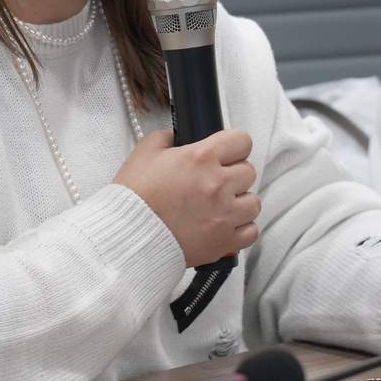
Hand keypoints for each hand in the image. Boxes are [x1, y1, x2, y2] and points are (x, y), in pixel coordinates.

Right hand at [114, 128, 260, 265]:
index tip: (225, 153)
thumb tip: (182, 140)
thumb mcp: (146, 151)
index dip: (233, 146)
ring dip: (239, 202)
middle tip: (214, 181)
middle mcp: (218, 184)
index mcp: (201, 157)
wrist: (126, 236)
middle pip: (248, 171)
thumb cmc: (133, 196)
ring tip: (219, 205)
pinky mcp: (224, 241)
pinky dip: (240, 228)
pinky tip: (224, 224)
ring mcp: (224, 215)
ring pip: (253, 202)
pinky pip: (250, 231)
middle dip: (232, 174)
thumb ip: (169, 138)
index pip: (242, 141)